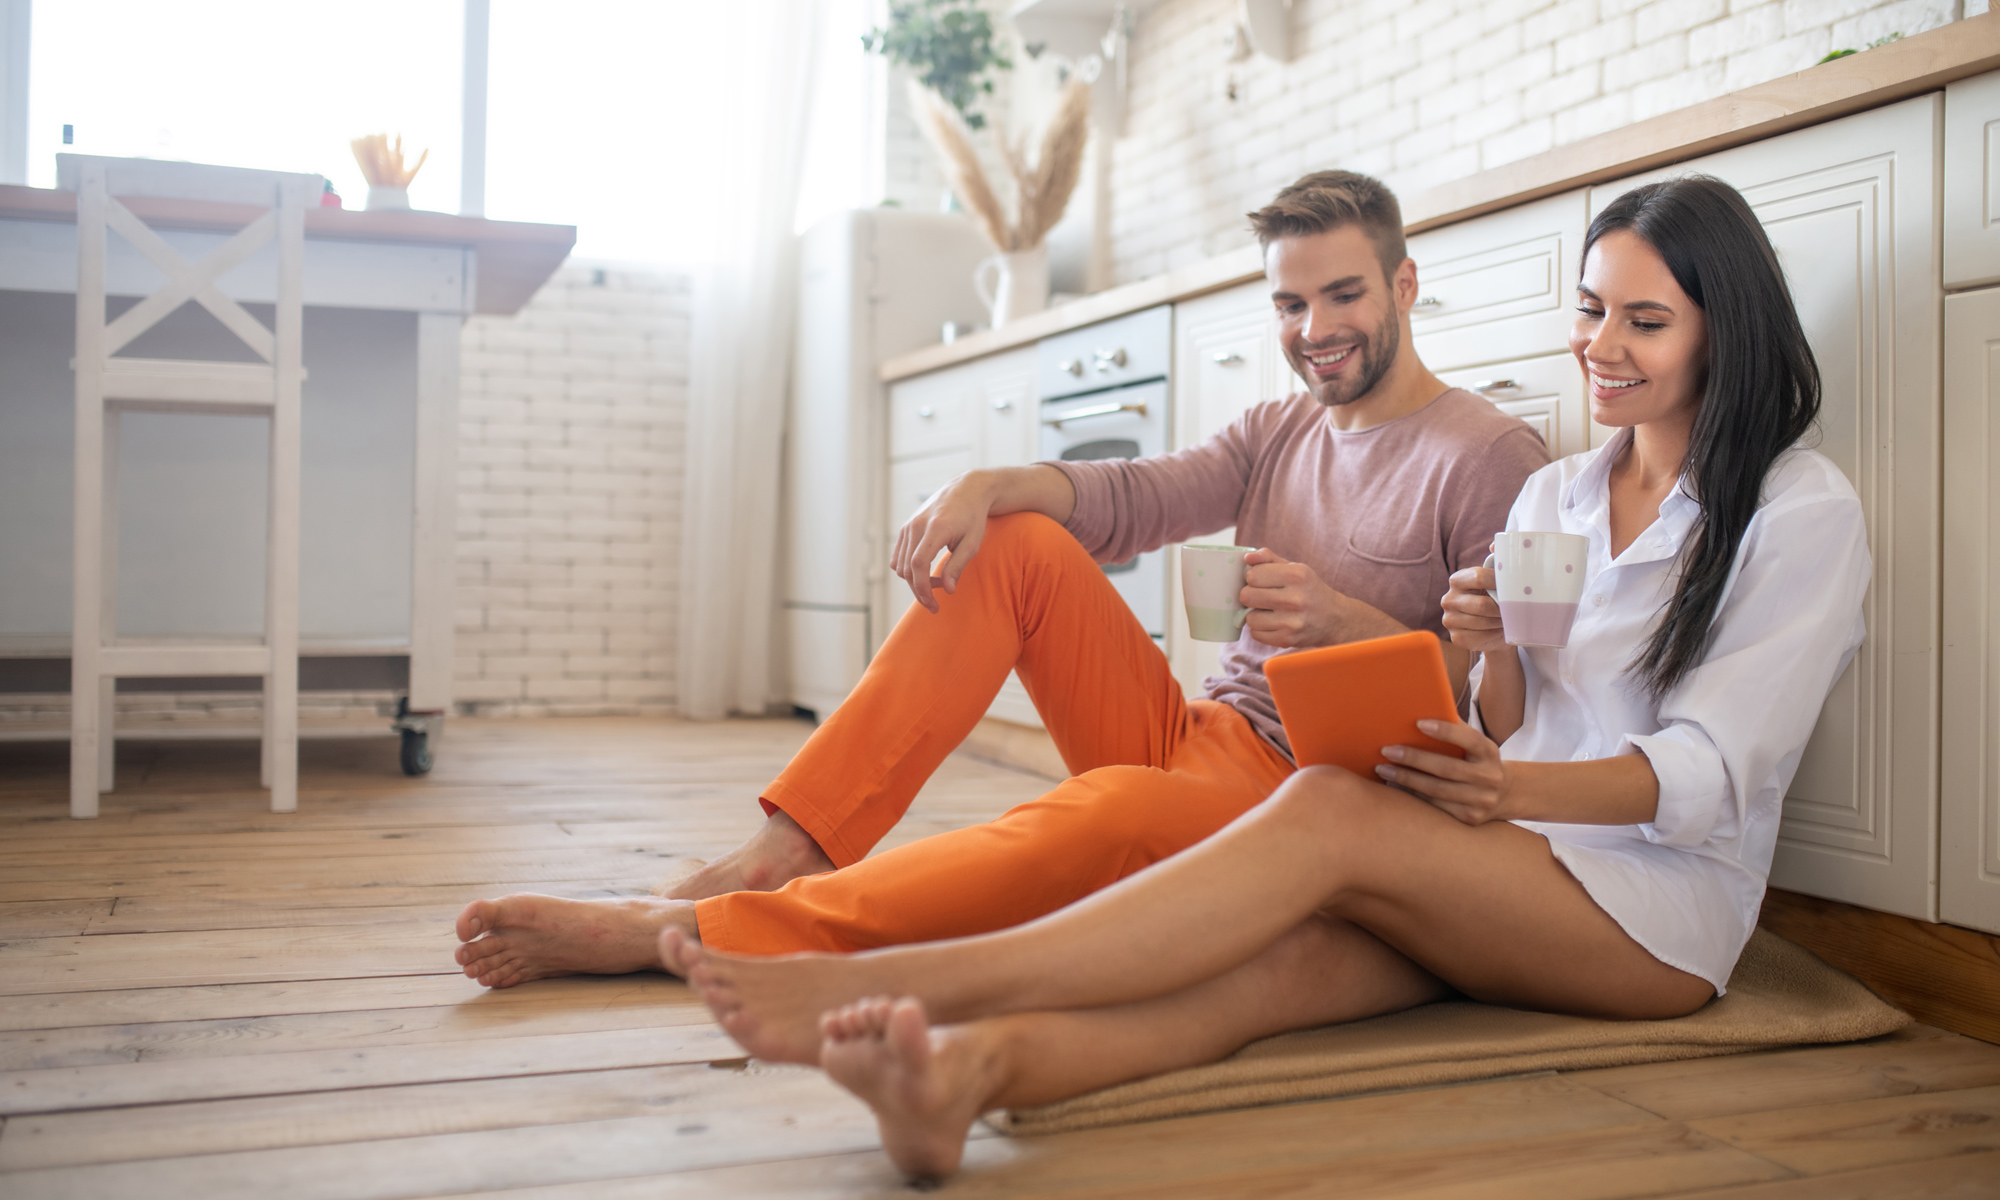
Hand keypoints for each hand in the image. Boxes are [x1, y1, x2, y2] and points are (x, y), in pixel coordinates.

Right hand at [891, 471, 994, 612]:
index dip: (923, 588)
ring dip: (914, 581)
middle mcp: (916, 525)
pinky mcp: (905, 528)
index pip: (918, 564)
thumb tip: (948, 590)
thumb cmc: (973, 517)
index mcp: (935, 528)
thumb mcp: (972, 543)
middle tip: (936, 603)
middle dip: (919, 591)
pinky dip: (908, 570)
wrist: (965, 490)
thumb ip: (958, 566)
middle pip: (907, 568)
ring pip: (900, 565)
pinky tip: (926, 572)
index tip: (934, 604)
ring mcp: (908, 526)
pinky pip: (898, 557)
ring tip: (937, 582)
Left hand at [1239, 549, 1347, 648]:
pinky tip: (1273, 623)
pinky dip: (1260, 629)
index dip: (1253, 578)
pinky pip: (1256, 634)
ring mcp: (1292, 621)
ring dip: (1255, 614)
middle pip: (1246, 596)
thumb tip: (1247, 557)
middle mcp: (1295, 598)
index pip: (1252, 575)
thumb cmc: (1309, 590)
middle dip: (1250, 595)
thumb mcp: (1294, 568)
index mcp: (1296, 575)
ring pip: (1250, 618)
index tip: (1262, 581)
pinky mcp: (1288, 639)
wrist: (1335, 618)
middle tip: (1262, 596)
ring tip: (1269, 611)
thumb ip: (1268, 559)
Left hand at [1374, 719, 1511, 824]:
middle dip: (1413, 758)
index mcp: (1489, 752)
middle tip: (1387, 750)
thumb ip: (1455, 731)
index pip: (1469, 739)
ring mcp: (1481, 801)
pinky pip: (1435, 806)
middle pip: (1446, 768)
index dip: (1445, 731)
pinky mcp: (1470, 818)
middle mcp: (1489, 777)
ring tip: (1383, 769)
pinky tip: (1396, 785)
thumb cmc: (1476, 760)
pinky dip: (1413, 794)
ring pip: (1437, 790)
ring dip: (1406, 779)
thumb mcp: (1475, 745)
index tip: (1418, 723)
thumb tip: (1419, 709)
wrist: (1503, 794)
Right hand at [1440, 551, 1507, 655]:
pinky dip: (1493, 635)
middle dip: (1502, 609)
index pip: (1479, 577)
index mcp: (1458, 580)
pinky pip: (1478, 638)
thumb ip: (1497, 561)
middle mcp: (1449, 599)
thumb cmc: (1495, 600)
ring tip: (1509, 620)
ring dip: (1500, 622)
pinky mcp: (1455, 637)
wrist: (1493, 629)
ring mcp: (1449, 619)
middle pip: (1482, 605)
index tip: (1516, 586)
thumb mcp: (1496, 580)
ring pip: (1482, 623)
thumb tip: (1496, 544)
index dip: (1499, 582)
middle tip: (1515, 609)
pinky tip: (1498, 630)